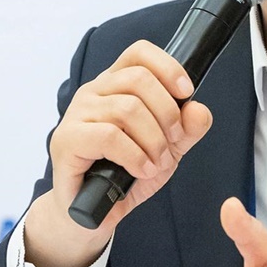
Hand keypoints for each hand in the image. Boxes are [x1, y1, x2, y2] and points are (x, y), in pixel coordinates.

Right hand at [24, 40, 214, 266]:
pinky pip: (109, 136)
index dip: (167, 66)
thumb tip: (199, 109)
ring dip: (154, 140)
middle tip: (175, 142)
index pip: (138, 52)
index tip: (187, 92)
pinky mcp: (67, 140)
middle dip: (167, 113)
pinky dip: (135, 155)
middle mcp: (94, 91)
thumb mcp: (168, 149)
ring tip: (158, 162)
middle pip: (138, 79)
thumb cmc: (126, 174)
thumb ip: (188, 129)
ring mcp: (76, 114)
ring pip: (127, 108)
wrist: (92, 214)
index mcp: (115, 84)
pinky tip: (143, 170)